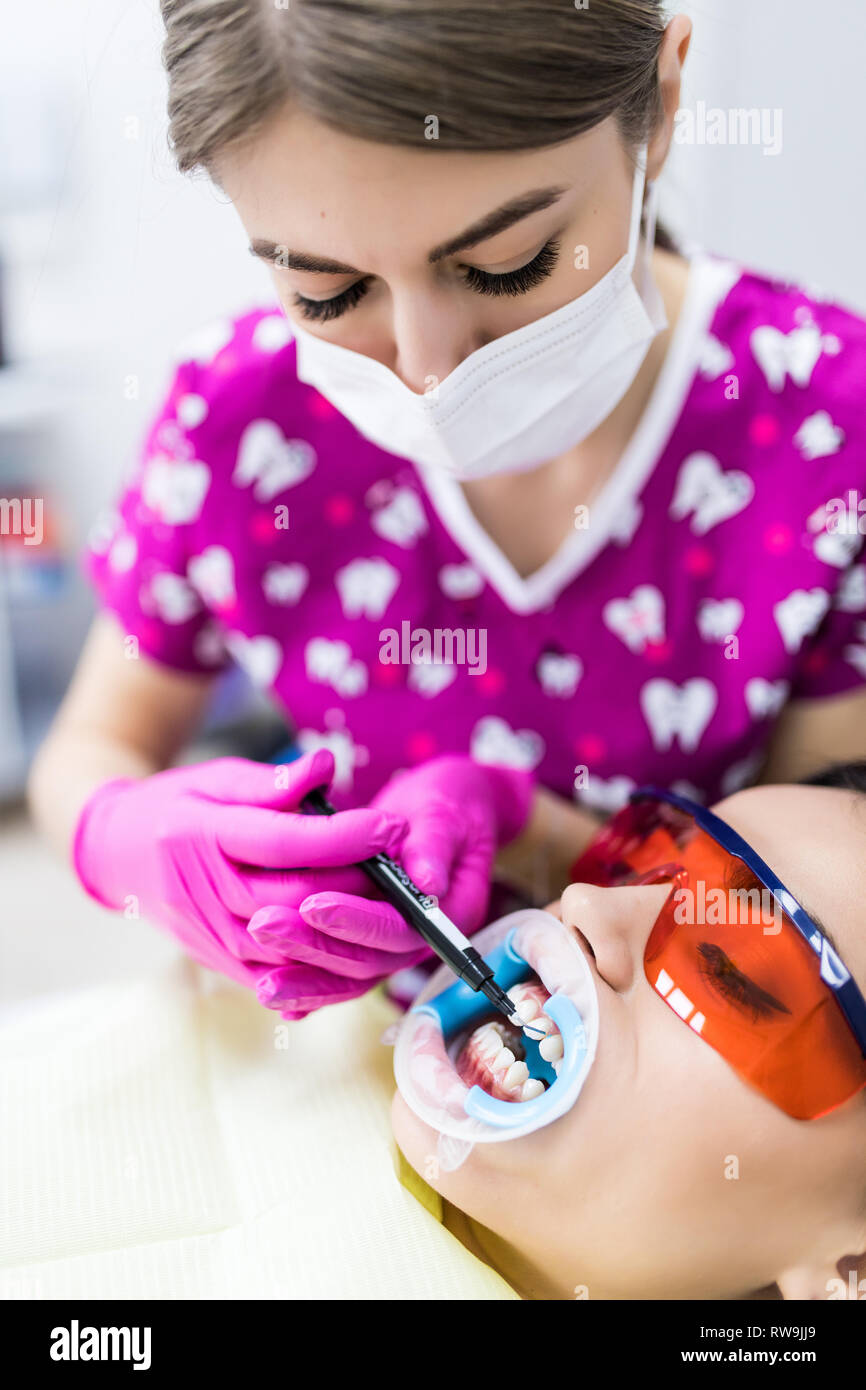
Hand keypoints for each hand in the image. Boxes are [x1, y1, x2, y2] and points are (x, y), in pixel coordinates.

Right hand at [72, 749, 407, 989]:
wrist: (116, 854)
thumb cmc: (176, 806)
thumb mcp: (215, 778)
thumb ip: (272, 780)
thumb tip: (327, 766)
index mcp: (202, 834)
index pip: (286, 841)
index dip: (345, 836)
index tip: (391, 826)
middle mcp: (203, 890)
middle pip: (295, 896)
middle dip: (357, 883)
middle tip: (402, 866)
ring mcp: (208, 933)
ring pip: (289, 944)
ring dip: (345, 927)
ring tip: (388, 903)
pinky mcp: (215, 962)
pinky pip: (273, 976)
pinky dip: (316, 964)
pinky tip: (355, 944)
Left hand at [251, 754, 532, 1017]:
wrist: (444, 817)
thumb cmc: (446, 807)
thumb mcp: (444, 812)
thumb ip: (434, 845)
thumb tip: (428, 882)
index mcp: (450, 912)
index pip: (399, 930)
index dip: (357, 921)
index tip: (314, 903)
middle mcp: (420, 940)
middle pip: (367, 962)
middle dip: (313, 945)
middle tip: (264, 926)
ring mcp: (391, 949)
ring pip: (346, 976)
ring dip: (300, 972)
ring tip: (256, 960)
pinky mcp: (367, 947)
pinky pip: (336, 975)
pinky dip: (304, 985)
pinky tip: (269, 992)